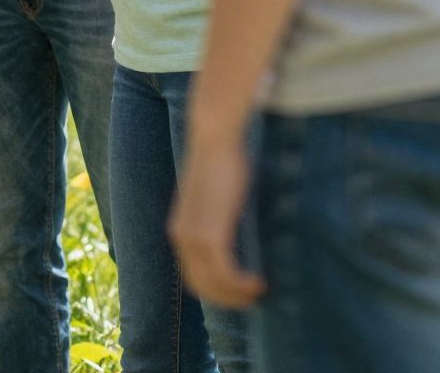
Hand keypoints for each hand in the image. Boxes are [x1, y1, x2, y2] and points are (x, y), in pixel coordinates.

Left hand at [172, 128, 264, 309]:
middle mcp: (180, 235)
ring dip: (237, 295)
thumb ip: (219, 220)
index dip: (217, 291)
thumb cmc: (221, 164)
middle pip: (200, 286)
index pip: (193, 276)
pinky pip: (224, 272)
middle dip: (228, 299)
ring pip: (213, 283)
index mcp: (180, 229)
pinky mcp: (209, 233)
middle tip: (253, 298)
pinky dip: (241, 284)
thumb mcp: (216, 199)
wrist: (215, 139)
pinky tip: (259, 281)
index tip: (241, 291)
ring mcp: (192, 236)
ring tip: (260, 291)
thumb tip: (238, 238)